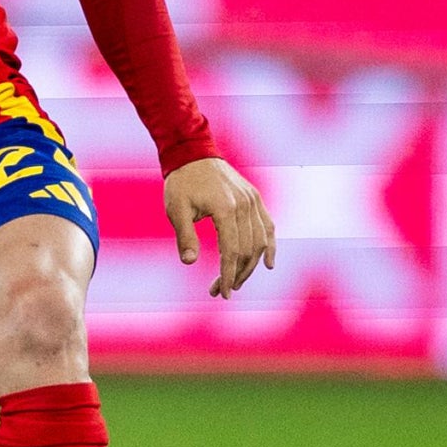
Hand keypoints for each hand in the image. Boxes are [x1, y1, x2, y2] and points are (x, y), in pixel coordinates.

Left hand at [163, 156, 275, 298]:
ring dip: (250, 265)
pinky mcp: (255, 198)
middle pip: (247, 250)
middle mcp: (244, 205)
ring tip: (236, 281)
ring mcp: (253, 201)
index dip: (228, 275)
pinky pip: (268, 226)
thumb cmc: (181, 182)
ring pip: (260, 242)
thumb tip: (189, 263)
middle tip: (221, 290)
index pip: (231, 251)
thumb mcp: (176, 209)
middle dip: (236, 274)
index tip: (222, 294)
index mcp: (225, 209)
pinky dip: (270, 245)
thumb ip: (185, 236)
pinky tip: (268, 263)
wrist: (193, 153)